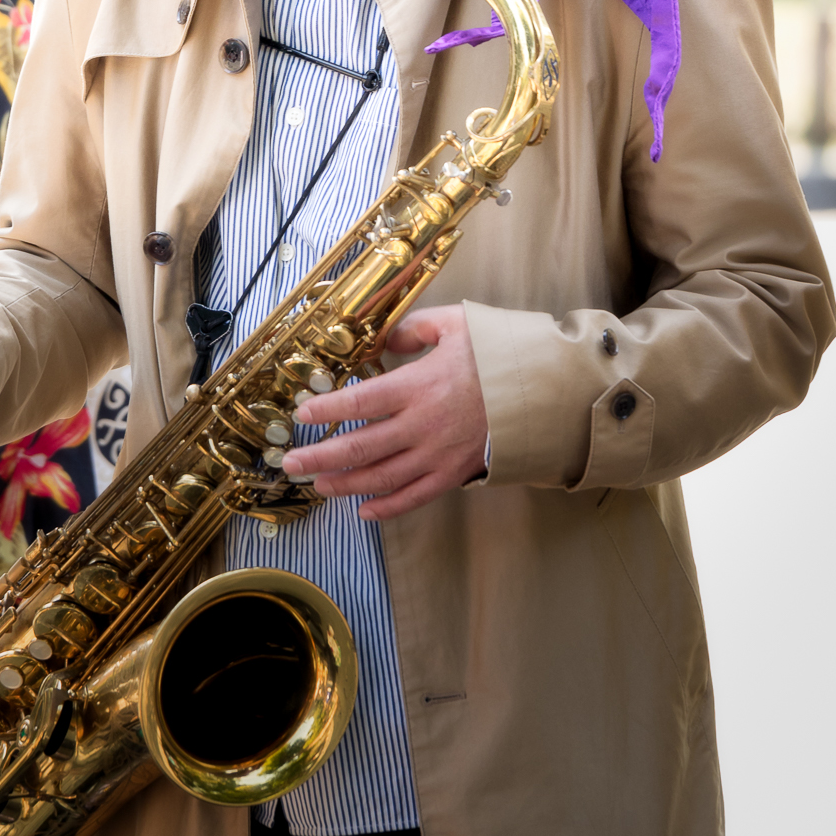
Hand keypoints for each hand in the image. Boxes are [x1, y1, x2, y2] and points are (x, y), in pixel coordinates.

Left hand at [285, 305, 487, 520]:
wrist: (544, 392)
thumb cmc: (498, 356)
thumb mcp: (454, 325)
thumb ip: (411, 330)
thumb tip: (384, 341)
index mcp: (417, 386)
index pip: (358, 402)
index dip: (326, 410)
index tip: (302, 415)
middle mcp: (422, 426)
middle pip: (360, 447)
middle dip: (320, 457)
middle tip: (291, 463)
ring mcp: (438, 455)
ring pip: (381, 477)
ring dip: (345, 484)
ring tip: (318, 485)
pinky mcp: (454, 473)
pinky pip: (415, 496)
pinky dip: (388, 507)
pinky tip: (364, 510)